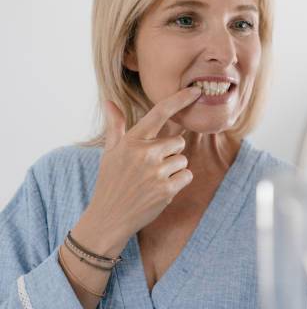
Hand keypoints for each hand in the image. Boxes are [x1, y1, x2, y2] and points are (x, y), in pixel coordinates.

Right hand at [71, 86, 201, 255]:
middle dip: (170, 153)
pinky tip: (160, 189)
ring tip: (153, 180)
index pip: (159, 113)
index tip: (195, 90)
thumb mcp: (110, 152)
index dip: (179, 99)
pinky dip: (178, 182)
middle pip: (178, 142)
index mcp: (131, 141)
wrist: (108, 218)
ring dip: (174, 169)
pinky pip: (187, 176)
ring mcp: (156, 172)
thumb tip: (109, 102)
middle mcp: (144, 153)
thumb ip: (115, 126)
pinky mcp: (167, 189)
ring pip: (183, 160)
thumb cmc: (110, 182)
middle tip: (151, 167)